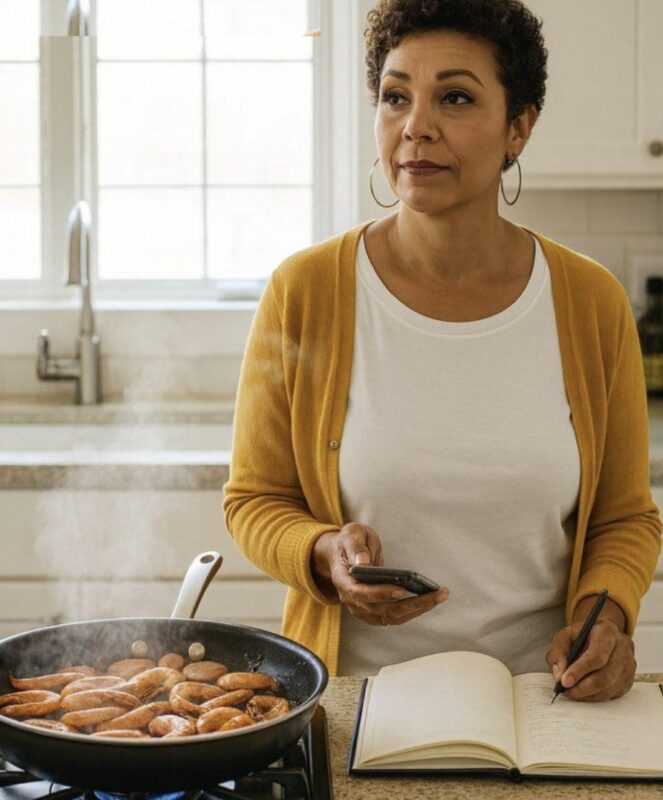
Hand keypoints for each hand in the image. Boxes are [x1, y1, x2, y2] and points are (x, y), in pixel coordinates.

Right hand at [310, 522, 448, 625]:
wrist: (345, 552)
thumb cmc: (350, 542)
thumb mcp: (351, 534)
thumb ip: (355, 546)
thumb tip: (363, 562)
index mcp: (342, 580)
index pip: (360, 593)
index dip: (380, 594)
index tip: (402, 589)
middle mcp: (351, 600)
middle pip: (382, 609)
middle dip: (412, 604)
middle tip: (437, 594)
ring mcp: (362, 608)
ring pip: (391, 617)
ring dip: (417, 609)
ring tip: (439, 596)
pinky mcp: (374, 611)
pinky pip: (395, 616)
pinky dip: (413, 611)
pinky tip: (430, 600)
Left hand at [545, 618, 635, 701]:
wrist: (604, 635)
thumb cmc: (583, 635)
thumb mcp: (566, 635)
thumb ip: (559, 652)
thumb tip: (559, 676)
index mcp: (607, 633)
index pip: (596, 656)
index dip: (579, 671)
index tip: (564, 681)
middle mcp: (622, 650)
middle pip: (604, 677)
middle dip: (582, 688)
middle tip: (565, 690)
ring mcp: (628, 667)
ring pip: (607, 689)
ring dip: (586, 694)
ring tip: (570, 691)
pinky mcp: (627, 681)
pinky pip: (609, 695)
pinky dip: (593, 696)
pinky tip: (582, 691)